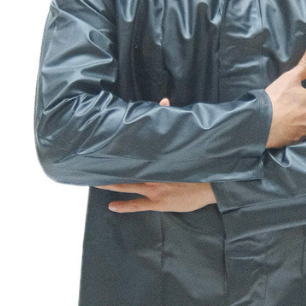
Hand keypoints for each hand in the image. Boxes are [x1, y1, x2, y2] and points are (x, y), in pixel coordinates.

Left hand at [97, 97, 216, 212]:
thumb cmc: (200, 163)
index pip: (132, 151)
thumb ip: (173, 119)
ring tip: (95, 182)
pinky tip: (111, 206)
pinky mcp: (158, 202)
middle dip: (108, 166)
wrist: (213, 183)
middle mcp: (152, 172)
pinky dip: (123, 206)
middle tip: (92, 164)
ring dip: (110, 184)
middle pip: (124, 168)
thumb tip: (165, 100)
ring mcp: (154, 189)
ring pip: (126, 186)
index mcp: (157, 156)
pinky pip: (137, 205)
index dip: (116, 149)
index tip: (102, 145)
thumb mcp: (186, 140)